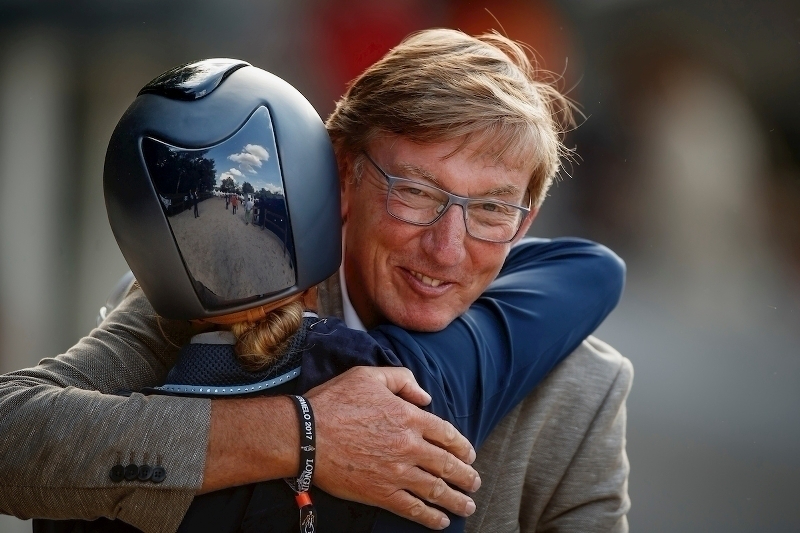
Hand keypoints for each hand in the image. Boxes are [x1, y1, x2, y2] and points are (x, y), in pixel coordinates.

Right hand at [306, 366, 480, 529]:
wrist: (306, 435)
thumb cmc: (334, 402)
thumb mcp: (369, 376)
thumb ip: (403, 380)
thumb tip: (425, 396)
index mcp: (409, 417)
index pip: (447, 434)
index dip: (463, 446)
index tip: (470, 455)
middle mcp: (409, 447)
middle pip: (448, 464)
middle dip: (466, 476)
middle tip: (475, 483)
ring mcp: (397, 473)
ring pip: (436, 489)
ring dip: (456, 500)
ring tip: (468, 506)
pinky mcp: (381, 493)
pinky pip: (412, 508)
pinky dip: (430, 517)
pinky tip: (441, 521)